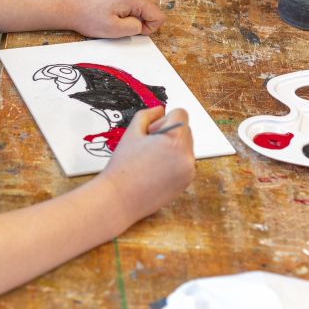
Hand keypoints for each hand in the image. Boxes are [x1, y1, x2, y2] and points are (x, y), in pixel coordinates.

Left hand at [64, 0, 164, 37]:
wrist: (72, 9)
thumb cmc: (90, 19)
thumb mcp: (116, 30)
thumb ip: (136, 28)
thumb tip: (142, 24)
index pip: (158, 16)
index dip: (148, 28)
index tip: (131, 29)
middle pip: (149, 10)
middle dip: (138, 21)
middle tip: (119, 24)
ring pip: (140, 7)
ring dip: (131, 16)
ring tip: (113, 18)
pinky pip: (132, 3)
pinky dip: (125, 11)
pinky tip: (111, 12)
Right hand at [100, 106, 193, 227]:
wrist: (119, 199)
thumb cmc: (123, 165)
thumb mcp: (132, 131)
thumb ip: (148, 114)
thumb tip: (160, 109)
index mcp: (176, 140)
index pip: (181, 114)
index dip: (164, 119)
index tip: (151, 133)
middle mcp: (187, 156)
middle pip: (185, 130)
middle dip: (169, 132)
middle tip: (149, 147)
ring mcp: (189, 172)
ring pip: (185, 146)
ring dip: (173, 147)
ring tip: (151, 160)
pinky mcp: (186, 183)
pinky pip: (185, 162)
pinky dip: (174, 162)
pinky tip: (155, 171)